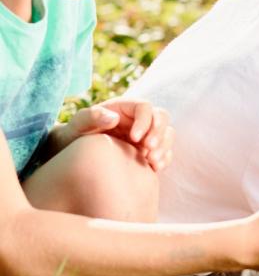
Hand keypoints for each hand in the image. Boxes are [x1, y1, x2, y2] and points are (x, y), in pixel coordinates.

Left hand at [55, 100, 173, 170]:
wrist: (74, 152)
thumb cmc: (75, 134)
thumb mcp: (78, 124)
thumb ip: (91, 117)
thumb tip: (113, 118)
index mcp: (125, 108)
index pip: (144, 107)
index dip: (144, 121)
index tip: (134, 138)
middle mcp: (139, 119)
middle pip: (161, 117)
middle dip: (159, 133)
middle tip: (148, 149)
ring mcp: (145, 134)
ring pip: (167, 134)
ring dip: (164, 146)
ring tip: (152, 161)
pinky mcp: (148, 151)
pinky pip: (164, 151)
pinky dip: (164, 158)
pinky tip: (154, 168)